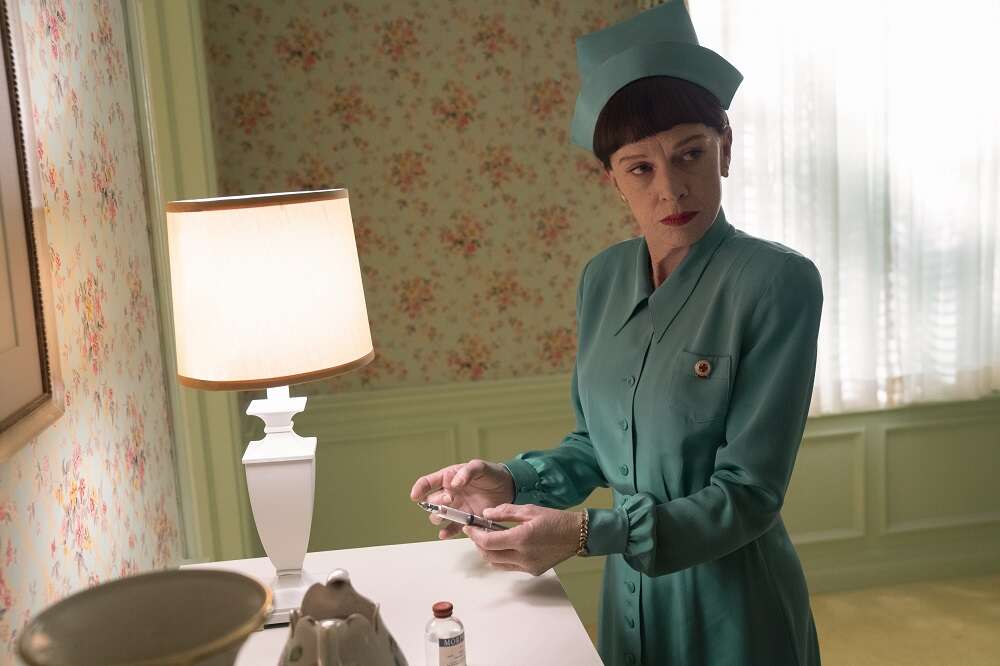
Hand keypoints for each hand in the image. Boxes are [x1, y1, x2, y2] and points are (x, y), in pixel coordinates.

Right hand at [410, 459, 514, 538]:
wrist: (508, 488)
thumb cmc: (491, 474)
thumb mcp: (480, 467)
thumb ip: (467, 472)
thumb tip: (453, 483)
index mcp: (448, 478)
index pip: (427, 482)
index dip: (419, 488)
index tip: (415, 496)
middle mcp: (448, 494)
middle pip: (431, 501)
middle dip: (435, 502)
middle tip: (449, 499)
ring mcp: (456, 508)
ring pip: (438, 516)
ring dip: (438, 517)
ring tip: (447, 515)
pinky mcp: (465, 521)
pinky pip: (451, 528)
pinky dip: (446, 532)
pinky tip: (444, 534)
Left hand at [463, 504, 580, 575]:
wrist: (576, 535)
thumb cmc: (555, 520)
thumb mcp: (529, 510)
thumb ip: (505, 512)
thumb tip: (486, 514)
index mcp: (522, 538)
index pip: (488, 542)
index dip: (474, 535)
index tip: (469, 527)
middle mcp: (523, 556)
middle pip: (489, 556)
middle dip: (478, 544)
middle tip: (476, 532)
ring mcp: (528, 567)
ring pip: (497, 564)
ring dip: (488, 552)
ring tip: (488, 539)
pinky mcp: (532, 571)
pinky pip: (509, 567)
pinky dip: (501, 557)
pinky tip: (504, 546)